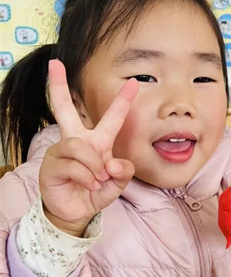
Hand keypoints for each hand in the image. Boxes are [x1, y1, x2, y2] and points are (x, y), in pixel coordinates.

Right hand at [39, 60, 138, 235]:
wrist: (78, 212)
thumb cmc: (96, 191)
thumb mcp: (117, 183)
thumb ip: (123, 172)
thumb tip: (113, 164)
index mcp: (98, 142)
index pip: (112, 118)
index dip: (123, 101)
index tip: (133, 83)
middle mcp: (78, 141)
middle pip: (64, 109)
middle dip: (58, 86)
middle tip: (54, 64)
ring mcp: (62, 151)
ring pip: (80, 147)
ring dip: (94, 166)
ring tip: (98, 179)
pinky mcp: (52, 165)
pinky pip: (73, 164)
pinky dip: (87, 177)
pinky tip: (89, 185)